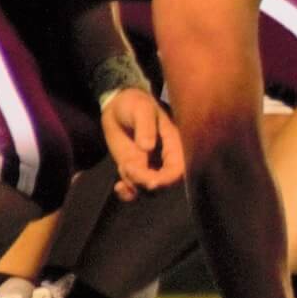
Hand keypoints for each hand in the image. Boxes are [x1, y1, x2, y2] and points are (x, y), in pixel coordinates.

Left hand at [101, 86, 186, 200]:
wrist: (118, 106)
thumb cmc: (134, 103)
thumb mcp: (141, 109)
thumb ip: (145, 126)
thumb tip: (148, 147)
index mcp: (175, 143)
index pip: (178, 169)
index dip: (167, 179)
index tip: (150, 182)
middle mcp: (165, 158)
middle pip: (164, 183)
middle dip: (146, 182)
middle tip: (128, 169)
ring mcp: (150, 166)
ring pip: (148, 188)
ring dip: (135, 185)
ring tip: (123, 167)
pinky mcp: (135, 170)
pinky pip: (135, 189)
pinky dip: (128, 194)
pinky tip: (119, 186)